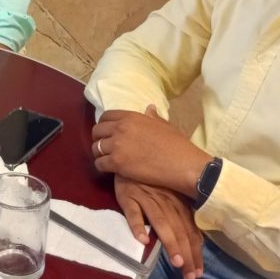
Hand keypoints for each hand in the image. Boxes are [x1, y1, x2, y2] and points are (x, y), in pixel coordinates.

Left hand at [92, 105, 210, 197]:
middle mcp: (121, 128)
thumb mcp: (165, 126)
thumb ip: (153, 117)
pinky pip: (99, 164)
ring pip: (95, 148)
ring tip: (106, 159)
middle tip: (104, 147)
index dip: (103, 124)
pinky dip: (101, 167)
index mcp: (131, 117)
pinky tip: (109, 170)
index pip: (106, 116)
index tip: (106, 132)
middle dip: (98, 139)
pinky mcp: (117, 163)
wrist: (184, 165)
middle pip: (97, 131)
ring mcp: (118, 145)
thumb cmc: (178, 146)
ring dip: (99, 154)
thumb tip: (149, 108)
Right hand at [115, 175, 203, 278]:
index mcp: (179, 204)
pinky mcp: (128, 196)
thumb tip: (197, 240)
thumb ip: (181, 214)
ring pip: (162, 223)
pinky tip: (142, 240)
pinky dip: (138, 226)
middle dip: (187, 254)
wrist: (131, 155)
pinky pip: (133, 212)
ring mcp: (147, 198)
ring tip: (177, 262)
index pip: (191, 231)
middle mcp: (166, 202)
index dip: (196, 252)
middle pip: (179, 231)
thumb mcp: (171, 193)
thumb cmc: (153, 177)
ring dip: (170, 242)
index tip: (199, 273)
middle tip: (189, 276)